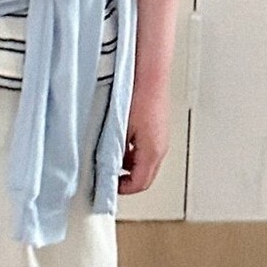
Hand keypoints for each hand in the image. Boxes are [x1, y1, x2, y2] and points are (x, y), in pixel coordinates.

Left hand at [118, 79, 168, 195]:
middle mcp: (160, 148)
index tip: (109, 187)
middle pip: (145, 177)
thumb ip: (114, 153)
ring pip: (146, 164)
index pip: (140, 183)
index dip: (123, 189)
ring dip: (130, 166)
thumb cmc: (139, 99)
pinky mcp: (158, 129)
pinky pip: (147, 150)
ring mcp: (161, 139)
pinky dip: (134, 153)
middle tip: (110, 178)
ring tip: (112, 159)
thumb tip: (105, 167)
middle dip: (127, 180)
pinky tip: (121, 142)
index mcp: (153, 152)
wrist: (150, 77)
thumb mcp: (120, 131)